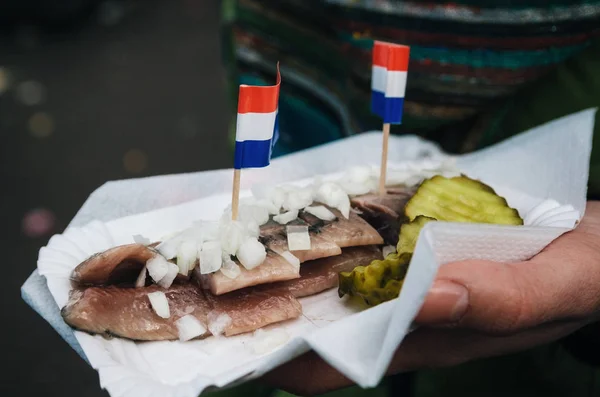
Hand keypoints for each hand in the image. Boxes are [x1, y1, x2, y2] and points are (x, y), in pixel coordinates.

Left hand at [262, 201, 599, 395]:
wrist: (596, 246)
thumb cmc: (584, 271)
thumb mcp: (554, 286)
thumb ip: (499, 299)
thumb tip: (428, 296)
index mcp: (433, 336)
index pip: (341, 365)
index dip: (284, 362)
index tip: (229, 349)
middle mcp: (410, 314)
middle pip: (324, 326)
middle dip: (269, 315)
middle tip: (210, 294)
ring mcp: (411, 281)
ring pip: (337, 287)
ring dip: (291, 275)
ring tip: (239, 255)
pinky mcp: (419, 251)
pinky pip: (363, 248)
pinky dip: (331, 238)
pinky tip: (304, 219)